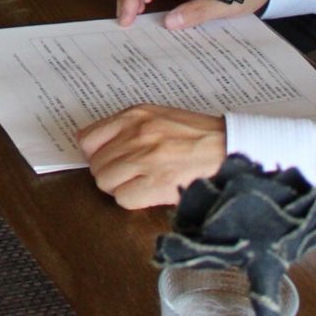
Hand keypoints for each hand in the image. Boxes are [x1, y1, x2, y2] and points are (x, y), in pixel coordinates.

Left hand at [79, 105, 226, 209]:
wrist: (228, 147)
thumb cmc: (197, 134)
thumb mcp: (159, 116)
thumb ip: (128, 127)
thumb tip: (99, 147)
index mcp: (134, 115)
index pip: (87, 138)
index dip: (95, 154)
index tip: (106, 159)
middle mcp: (135, 134)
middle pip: (96, 165)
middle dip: (109, 174)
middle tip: (129, 176)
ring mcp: (145, 159)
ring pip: (105, 182)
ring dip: (120, 188)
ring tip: (140, 184)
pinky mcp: (156, 183)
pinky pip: (123, 199)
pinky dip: (133, 200)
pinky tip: (149, 193)